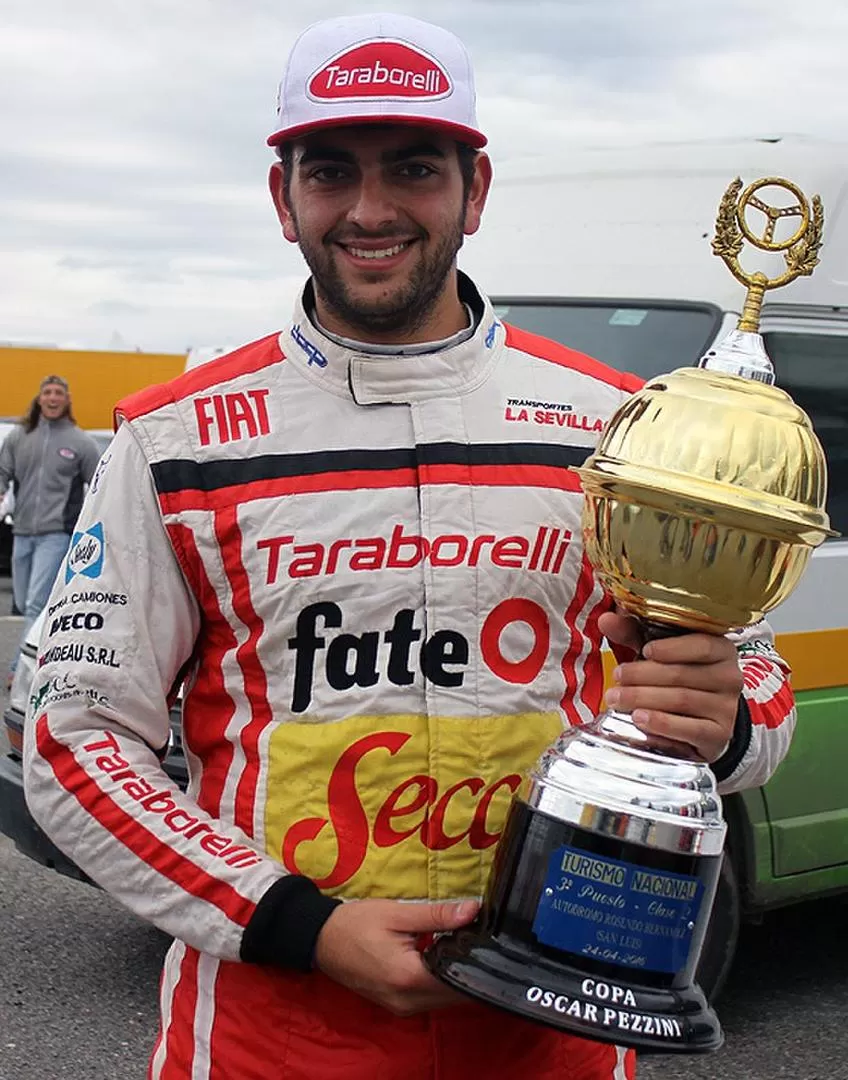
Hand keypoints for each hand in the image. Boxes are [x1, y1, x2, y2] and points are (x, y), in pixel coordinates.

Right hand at [313, 898, 478, 1015]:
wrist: (321, 941)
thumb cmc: (356, 923)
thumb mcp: (397, 913)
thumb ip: (438, 915)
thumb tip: (473, 910)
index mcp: (409, 977)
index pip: (460, 978)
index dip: (477, 959)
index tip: (484, 937)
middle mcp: (408, 1001)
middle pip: (457, 994)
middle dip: (470, 968)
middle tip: (476, 938)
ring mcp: (402, 1008)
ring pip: (446, 1000)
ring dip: (457, 977)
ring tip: (460, 945)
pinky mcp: (398, 1006)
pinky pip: (431, 1000)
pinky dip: (441, 983)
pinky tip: (443, 959)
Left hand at [598, 611, 742, 762]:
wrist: (702, 721)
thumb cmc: (678, 677)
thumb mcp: (659, 652)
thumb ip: (634, 634)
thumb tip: (606, 619)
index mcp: (721, 650)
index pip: (702, 645)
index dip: (672, 648)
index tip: (645, 650)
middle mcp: (730, 677)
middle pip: (683, 674)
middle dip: (643, 676)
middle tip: (616, 677)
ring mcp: (727, 708)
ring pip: (682, 700)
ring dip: (644, 699)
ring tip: (616, 698)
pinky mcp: (719, 735)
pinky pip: (690, 729)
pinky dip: (661, 724)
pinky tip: (639, 719)